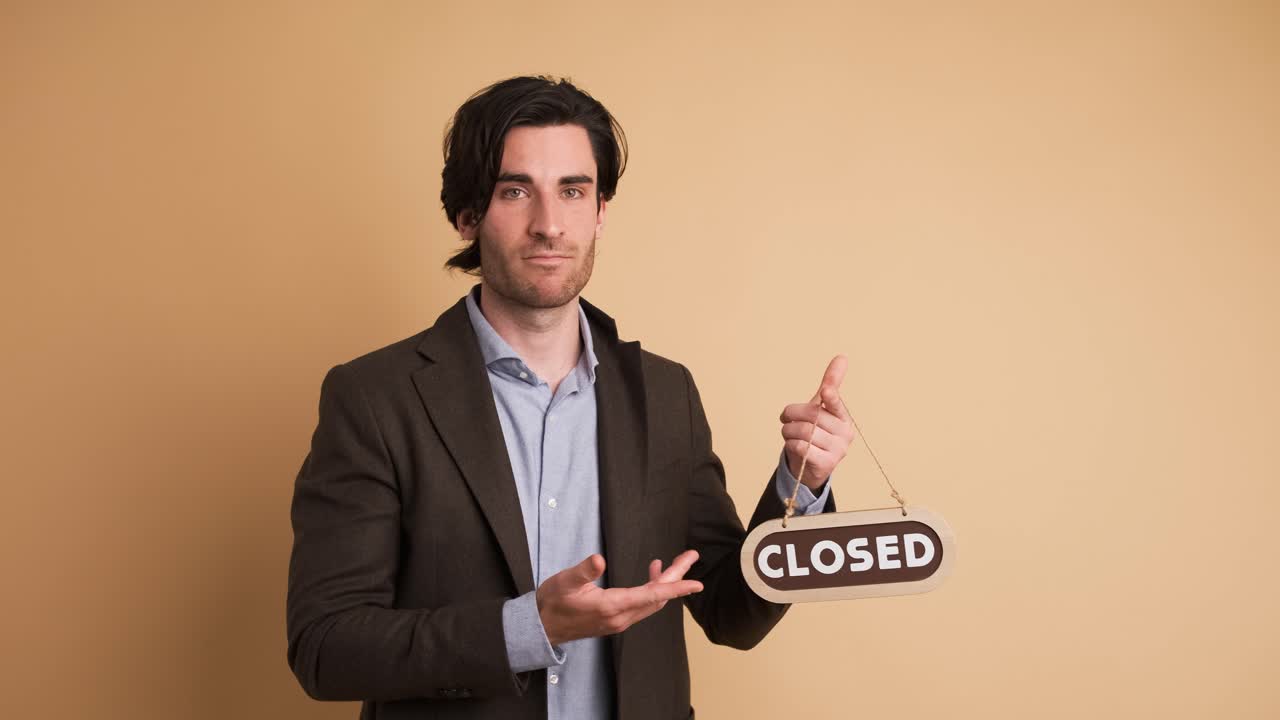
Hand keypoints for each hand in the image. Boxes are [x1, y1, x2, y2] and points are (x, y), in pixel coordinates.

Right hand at [536, 550, 702, 646]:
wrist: (541, 627)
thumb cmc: (552, 603)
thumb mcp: (565, 582)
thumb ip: (584, 571)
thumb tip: (599, 559)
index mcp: (612, 606)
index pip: (652, 596)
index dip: (676, 588)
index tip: (696, 584)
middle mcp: (621, 617)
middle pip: (658, 597)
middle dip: (676, 577)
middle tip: (690, 556)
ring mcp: (619, 621)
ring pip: (652, 602)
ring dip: (665, 583)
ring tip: (674, 562)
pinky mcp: (615, 620)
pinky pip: (642, 605)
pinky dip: (652, 589)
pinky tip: (651, 575)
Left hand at [779, 354, 853, 489]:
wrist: (811, 465)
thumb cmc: (816, 431)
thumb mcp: (821, 408)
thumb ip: (830, 385)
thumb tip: (842, 357)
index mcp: (844, 417)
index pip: (837, 404)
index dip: (830, 397)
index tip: (825, 390)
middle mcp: (845, 433)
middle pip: (812, 416)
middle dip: (792, 414)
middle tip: (786, 418)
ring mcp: (838, 450)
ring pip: (804, 432)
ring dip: (788, 431)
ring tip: (790, 433)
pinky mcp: (827, 464)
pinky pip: (802, 447)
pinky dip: (791, 444)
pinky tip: (794, 445)